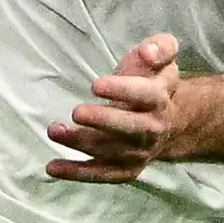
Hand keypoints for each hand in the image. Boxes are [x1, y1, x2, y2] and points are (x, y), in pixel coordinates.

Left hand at [45, 33, 183, 182]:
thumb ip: (160, 48)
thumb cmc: (154, 83)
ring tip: (55, 131)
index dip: (121, 90)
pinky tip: (52, 167)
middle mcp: (152, 129)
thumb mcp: (163, 58)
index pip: (145, 95)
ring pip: (110, 152)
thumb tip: (148, 52)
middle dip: (103, 121)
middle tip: (77, 112)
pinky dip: (77, 173)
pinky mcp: (125, 169)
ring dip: (81, 144)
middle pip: (130, 128)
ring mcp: (139, 152)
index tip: (95, 85)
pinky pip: (101, 174)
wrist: (171, 121)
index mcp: (160, 99)